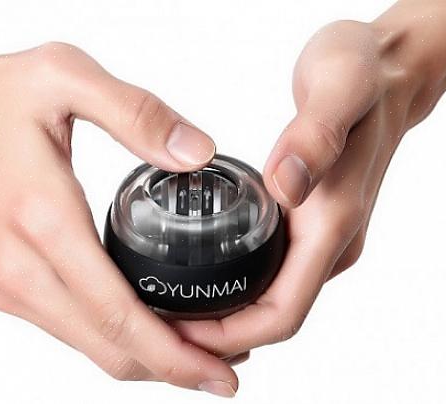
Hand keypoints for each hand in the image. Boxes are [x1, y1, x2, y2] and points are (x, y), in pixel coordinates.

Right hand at [0, 40, 238, 396]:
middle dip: (171, 368)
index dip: (176, 355)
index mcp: (44, 221)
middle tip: (221, 369)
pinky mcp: (1, 282)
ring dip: (142, 358)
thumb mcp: (64, 79)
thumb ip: (137, 115)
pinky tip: (138, 325)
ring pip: (86, 346)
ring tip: (191, 350)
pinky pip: (65, 328)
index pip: (119, 316)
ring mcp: (7, 283)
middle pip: (108, 349)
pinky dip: (109, 339)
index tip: (219, 372)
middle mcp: (21, 269)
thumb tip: (197, 152)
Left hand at [172, 2, 445, 357]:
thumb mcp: (341, 88)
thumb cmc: (364, 74)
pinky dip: (236, 287)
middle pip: (273, 317)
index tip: (181, 336)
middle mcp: (330, 239)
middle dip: (219, 336)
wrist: (385, 71)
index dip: (233, 336)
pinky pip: (272, 272)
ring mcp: (320, 233)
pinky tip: (204, 274)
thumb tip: (286, 185)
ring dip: (226, 318)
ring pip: (272, 300)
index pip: (284, 311)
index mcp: (332, 221)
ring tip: (172, 309)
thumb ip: (315, 137)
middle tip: (160, 325)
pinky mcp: (309, 220)